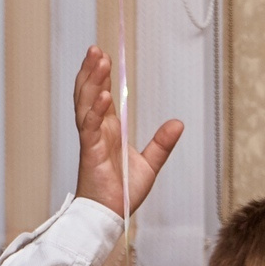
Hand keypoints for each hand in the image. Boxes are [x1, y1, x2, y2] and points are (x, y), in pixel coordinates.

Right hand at [71, 47, 182, 217]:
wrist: (110, 216)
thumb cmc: (120, 193)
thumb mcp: (149, 165)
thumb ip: (161, 144)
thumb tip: (178, 123)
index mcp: (107, 132)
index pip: (102, 97)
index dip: (101, 76)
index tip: (103, 55)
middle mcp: (96, 132)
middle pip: (89, 95)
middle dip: (91, 71)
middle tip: (95, 49)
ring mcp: (91, 141)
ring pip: (86, 105)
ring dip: (91, 82)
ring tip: (97, 61)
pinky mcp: (90, 154)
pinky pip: (90, 128)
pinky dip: (96, 111)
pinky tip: (103, 95)